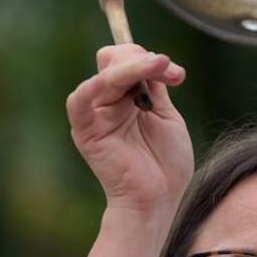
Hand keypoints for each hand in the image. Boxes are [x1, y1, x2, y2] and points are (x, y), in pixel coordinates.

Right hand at [66, 45, 192, 217]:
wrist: (160, 198)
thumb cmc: (165, 163)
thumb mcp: (166, 116)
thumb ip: (155, 86)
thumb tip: (154, 58)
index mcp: (125, 97)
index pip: (126, 60)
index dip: (150, 59)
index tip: (177, 74)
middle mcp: (106, 102)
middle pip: (113, 59)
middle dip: (142, 59)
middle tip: (170, 72)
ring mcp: (96, 115)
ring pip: (106, 74)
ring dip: (134, 67)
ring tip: (160, 67)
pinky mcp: (87, 131)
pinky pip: (79, 103)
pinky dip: (91, 87)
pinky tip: (109, 80)